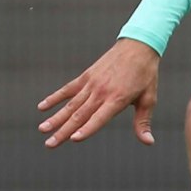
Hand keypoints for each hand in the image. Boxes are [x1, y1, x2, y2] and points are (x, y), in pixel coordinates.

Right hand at [38, 38, 161, 146]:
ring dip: (55, 118)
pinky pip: (68, 89)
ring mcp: (91, 83)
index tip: (73, 139)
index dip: (87, 129)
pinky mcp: (86, 76)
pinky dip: (54, 98)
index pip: (99, 118)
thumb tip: (149, 142)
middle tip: (49, 144)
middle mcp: (101, 92)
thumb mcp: (148, 99)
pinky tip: (42, 107)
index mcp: (117, 99)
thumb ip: (143, 122)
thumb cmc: (145, 75)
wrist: (137, 46)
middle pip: (79, 115)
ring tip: (42, 129)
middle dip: (63, 131)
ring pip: (70, 104)